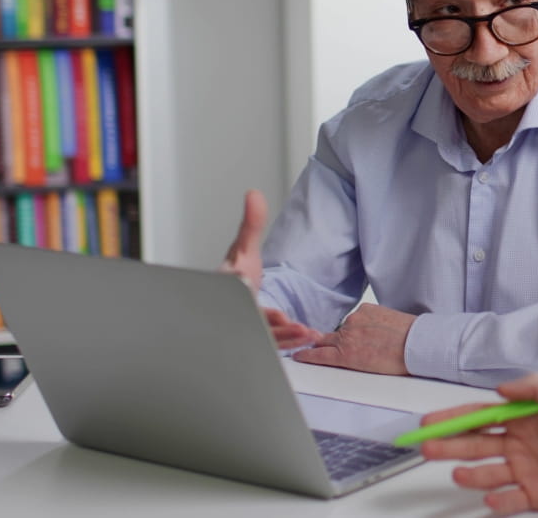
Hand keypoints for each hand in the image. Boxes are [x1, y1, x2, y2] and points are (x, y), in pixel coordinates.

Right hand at [219, 190, 319, 348]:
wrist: (234, 298)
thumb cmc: (237, 275)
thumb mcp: (244, 248)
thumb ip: (251, 223)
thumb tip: (254, 193)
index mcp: (227, 288)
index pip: (234, 292)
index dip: (246, 295)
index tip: (261, 296)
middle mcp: (233, 311)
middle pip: (248, 321)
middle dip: (268, 324)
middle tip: (288, 322)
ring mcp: (245, 327)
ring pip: (262, 336)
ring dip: (284, 336)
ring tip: (306, 331)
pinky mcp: (258, 339)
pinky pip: (272, 344)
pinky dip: (290, 343)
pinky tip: (310, 336)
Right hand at [292, 303, 413, 374]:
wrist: (418, 343)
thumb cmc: (398, 361)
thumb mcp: (368, 370)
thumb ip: (350, 362)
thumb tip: (343, 357)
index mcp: (345, 355)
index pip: (316, 355)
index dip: (305, 355)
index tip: (298, 354)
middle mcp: (346, 336)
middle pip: (324, 339)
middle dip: (323, 343)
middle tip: (327, 346)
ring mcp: (355, 320)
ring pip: (345, 327)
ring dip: (351, 332)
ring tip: (371, 339)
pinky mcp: (366, 309)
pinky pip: (359, 316)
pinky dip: (364, 321)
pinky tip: (377, 328)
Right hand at [420, 374, 537, 514]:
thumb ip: (536, 388)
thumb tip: (501, 390)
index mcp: (523, 418)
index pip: (480, 417)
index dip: (453, 419)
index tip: (430, 422)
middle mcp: (519, 443)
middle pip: (475, 445)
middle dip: (449, 445)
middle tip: (426, 447)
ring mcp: (526, 470)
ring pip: (487, 473)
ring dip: (470, 474)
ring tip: (458, 473)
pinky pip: (511, 500)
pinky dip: (499, 501)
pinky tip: (492, 498)